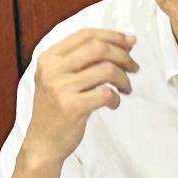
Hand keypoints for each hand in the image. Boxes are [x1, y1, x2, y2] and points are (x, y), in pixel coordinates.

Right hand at [22, 28, 138, 167]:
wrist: (43, 143)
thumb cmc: (56, 109)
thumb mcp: (59, 78)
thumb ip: (82, 60)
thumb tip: (124, 43)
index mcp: (48, 57)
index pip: (85, 34)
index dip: (112, 35)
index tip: (130, 41)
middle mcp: (52, 69)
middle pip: (98, 48)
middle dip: (122, 55)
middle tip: (134, 66)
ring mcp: (61, 88)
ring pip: (106, 69)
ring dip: (123, 78)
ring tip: (126, 88)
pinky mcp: (72, 107)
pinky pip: (106, 93)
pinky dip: (115, 98)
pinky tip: (113, 103)